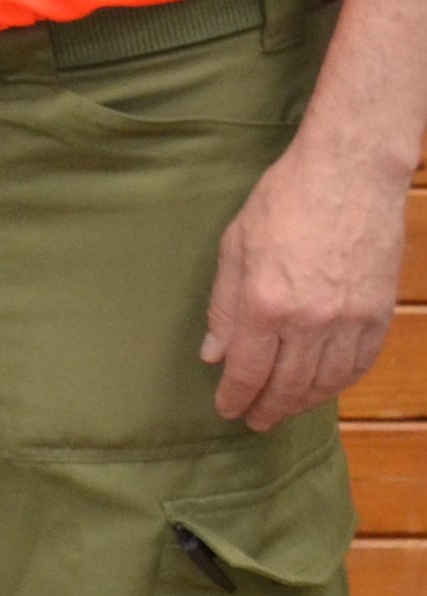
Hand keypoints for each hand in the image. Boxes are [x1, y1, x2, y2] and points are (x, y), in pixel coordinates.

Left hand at [204, 131, 407, 430]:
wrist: (350, 175)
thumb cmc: (284, 201)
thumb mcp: (235, 246)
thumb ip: (224, 305)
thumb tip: (214, 353)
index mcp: (265, 303)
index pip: (247, 371)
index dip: (235, 397)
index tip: (227, 409)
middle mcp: (310, 320)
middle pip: (287, 385)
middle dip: (268, 408)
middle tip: (255, 420)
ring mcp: (350, 320)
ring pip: (326, 382)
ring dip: (303, 402)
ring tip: (285, 408)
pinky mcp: (379, 314)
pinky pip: (359, 364)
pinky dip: (339, 382)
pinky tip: (323, 386)